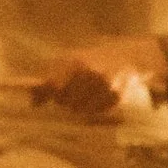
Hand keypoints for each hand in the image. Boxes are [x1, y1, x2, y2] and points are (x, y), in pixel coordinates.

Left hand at [33, 36, 163, 121]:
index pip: (52, 85)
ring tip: (88, 93)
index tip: (37, 103)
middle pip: (64, 100)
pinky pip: (96, 112)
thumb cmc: (100, 55)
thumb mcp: (75, 58)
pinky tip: (101, 96)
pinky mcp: (116, 97)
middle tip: (73, 91)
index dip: (43, 96)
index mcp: (77, 61)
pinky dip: (95, 107)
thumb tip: (32, 99)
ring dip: (80, 105)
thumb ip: (53, 75)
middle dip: (64, 99)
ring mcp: (104, 87)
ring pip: (80, 109)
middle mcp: (89, 74)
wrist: (135, 56)